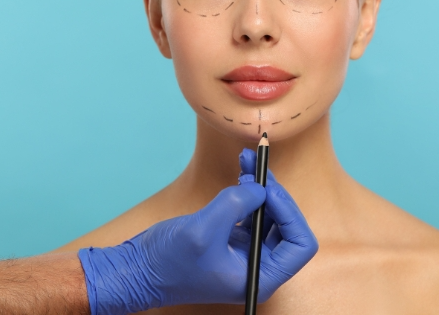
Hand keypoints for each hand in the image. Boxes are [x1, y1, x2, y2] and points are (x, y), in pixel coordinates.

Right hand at [78, 149, 317, 313]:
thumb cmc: (168, 262)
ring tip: (249, 161)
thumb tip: (260, 187)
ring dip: (262, 186)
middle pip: (286, 224)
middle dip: (275, 193)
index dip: (290, 213)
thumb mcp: (203, 231)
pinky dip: (248, 190)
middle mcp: (258, 265)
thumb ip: (235, 205)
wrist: (138, 269)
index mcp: (261, 277)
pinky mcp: (231, 238)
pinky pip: (251, 211)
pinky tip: (241, 172)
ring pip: (269, 213)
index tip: (269, 189)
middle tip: (260, 167)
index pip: (299, 244)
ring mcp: (245, 251)